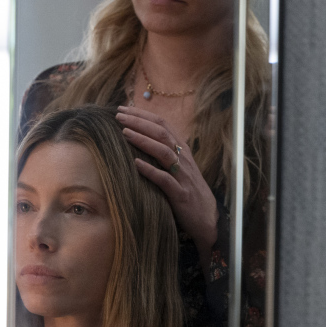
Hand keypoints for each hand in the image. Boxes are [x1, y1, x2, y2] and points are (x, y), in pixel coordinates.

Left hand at [115, 106, 219, 259]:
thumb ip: (161, 152)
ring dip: (143, 141)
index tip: (123, 108)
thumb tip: (137, 137)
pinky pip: (165, 180)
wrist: (206, 218)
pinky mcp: (180, 194)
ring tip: (124, 132)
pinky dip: (150, 170)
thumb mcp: (176, 167)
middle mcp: (183, 159)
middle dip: (139, 122)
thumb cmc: (186, 190)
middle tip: (118, 115)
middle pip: (162, 134)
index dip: (143, 115)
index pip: (163, 125)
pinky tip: (135, 163)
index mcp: (181, 150)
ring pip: (164, 152)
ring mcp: (182, 176)